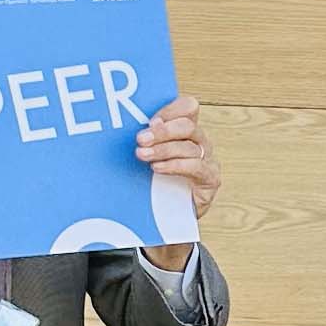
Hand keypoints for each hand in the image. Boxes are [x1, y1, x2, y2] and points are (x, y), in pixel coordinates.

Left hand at [137, 95, 214, 269]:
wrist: (162, 218)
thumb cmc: (152, 182)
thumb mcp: (144, 156)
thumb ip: (142, 139)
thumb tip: (115, 126)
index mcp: (184, 130)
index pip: (187, 107)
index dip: (169, 110)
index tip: (148, 121)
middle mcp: (199, 141)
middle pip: (188, 125)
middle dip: (163, 131)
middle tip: (140, 139)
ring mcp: (207, 159)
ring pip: (190, 145)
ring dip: (164, 149)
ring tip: (143, 155)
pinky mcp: (210, 179)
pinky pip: (197, 167)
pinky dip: (175, 166)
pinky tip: (158, 168)